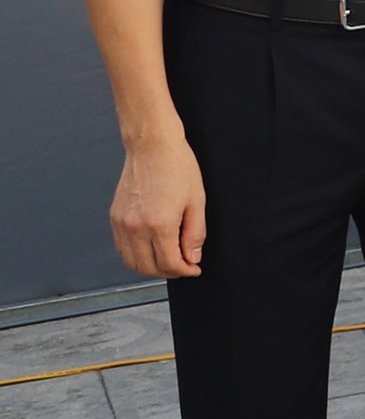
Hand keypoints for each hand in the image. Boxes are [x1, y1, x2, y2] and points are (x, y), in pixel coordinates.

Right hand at [108, 131, 207, 278]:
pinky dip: (136, 255)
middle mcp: (135, 226)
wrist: (152, 146)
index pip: (169, 263)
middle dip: (168, 272)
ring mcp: (122, 222)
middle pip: (148, 267)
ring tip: (168, 260)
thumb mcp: (197, 201)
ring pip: (131, 261)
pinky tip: (151, 248)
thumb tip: (192, 257)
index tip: (194, 269)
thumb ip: (195, 233)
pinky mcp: (114, 216)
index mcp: (159, 223)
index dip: (184, 271)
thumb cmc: (177, 167)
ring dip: (150, 267)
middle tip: (183, 267)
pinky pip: (122, 247)